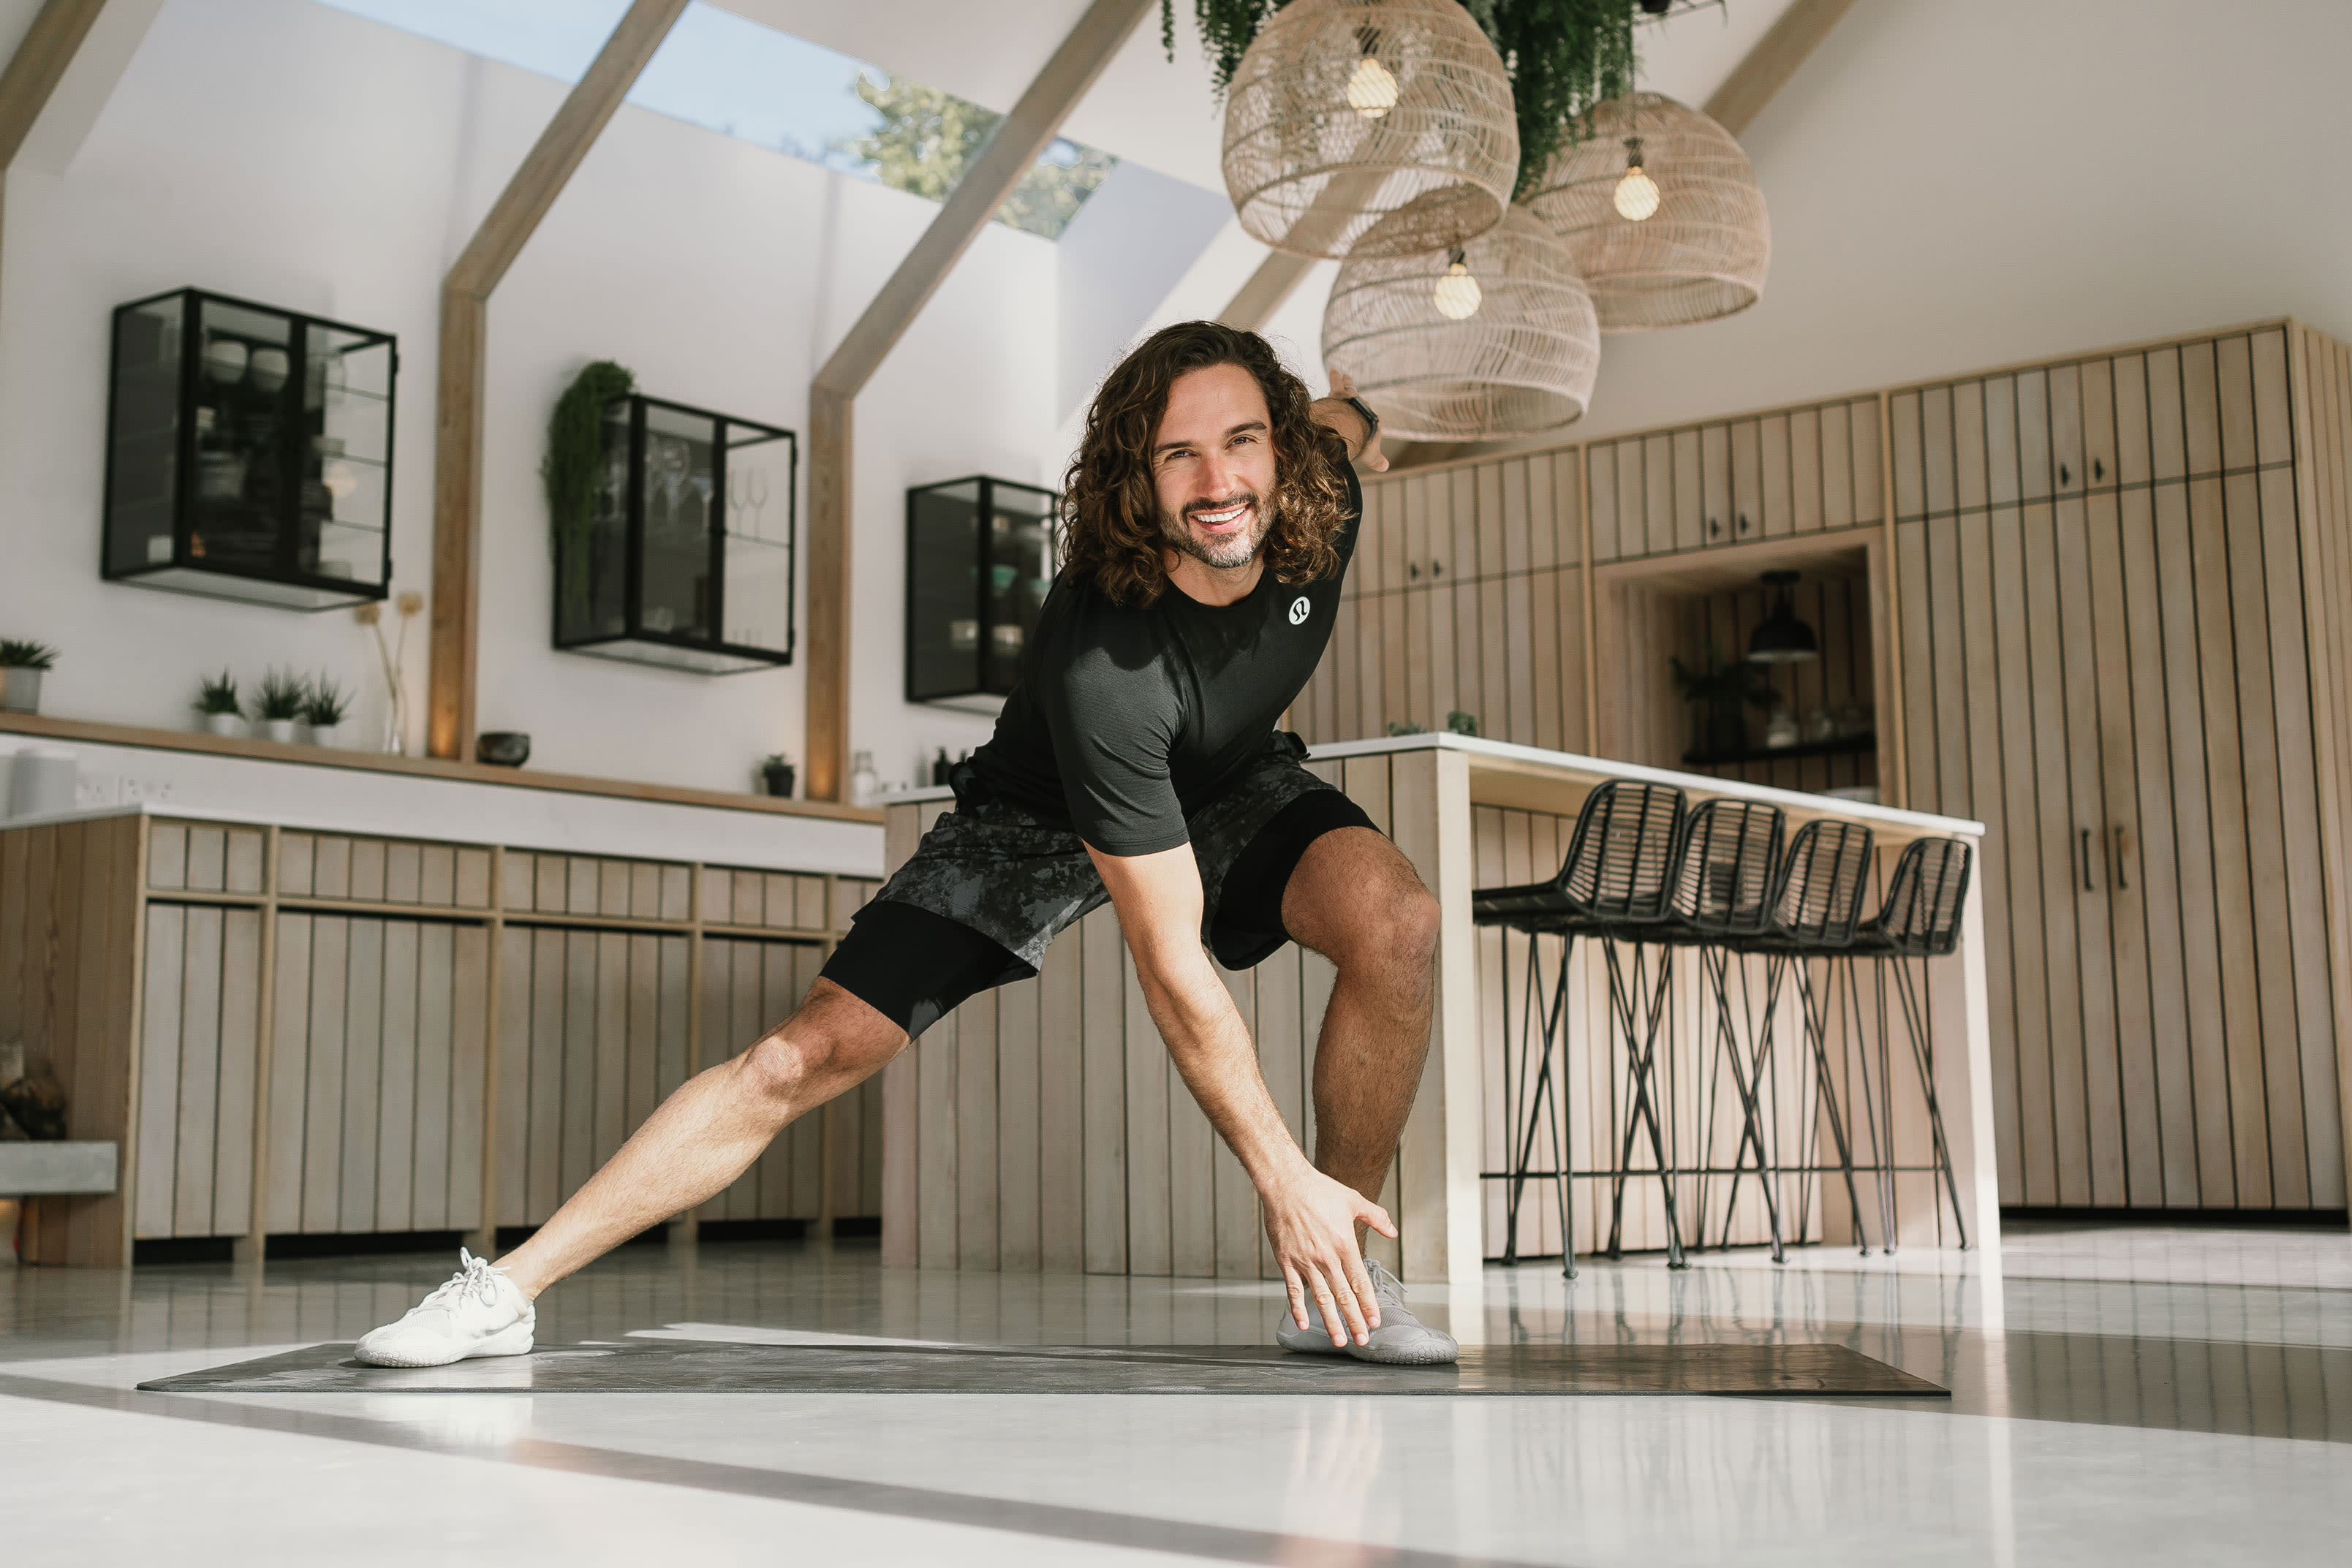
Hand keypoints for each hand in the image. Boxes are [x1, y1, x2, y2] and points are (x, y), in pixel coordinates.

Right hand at [1262, 1161, 1397, 1346]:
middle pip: (1343, 1296)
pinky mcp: (1286, 1260)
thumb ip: (1376, 1217)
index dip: (1368, 1305)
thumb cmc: (1319, 1189)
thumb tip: (1392, 1232)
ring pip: (1320, 1298)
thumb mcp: (1354, 1200)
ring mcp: (1305, 1261)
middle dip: (1354, 1321)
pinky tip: (1303, 1323)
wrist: (1285, 1184)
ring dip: (1330, 1321)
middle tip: (1362, 1340)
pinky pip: (1292, 1290)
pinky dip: (1297, 1308)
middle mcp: (1326, 1257)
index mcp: (1345, 1245)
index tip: (1375, 1322)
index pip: (1360, 1283)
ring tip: (1339, 1340)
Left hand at [1320, 370, 1388, 472]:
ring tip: (1344, 375)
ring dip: (1347, 382)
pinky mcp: (1338, 394)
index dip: (1371, 421)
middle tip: (1354, 390)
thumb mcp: (1370, 455)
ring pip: (1349, 390)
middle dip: (1357, 397)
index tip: (1373, 421)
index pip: (1372, 419)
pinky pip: (1337, 383)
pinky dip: (1336, 378)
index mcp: (1372, 422)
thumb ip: (1377, 460)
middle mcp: (1363, 408)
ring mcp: (1351, 400)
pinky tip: (1334, 371)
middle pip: (1360, 401)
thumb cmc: (1360, 443)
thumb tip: (1385, 467)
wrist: (1348, 429)